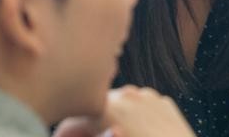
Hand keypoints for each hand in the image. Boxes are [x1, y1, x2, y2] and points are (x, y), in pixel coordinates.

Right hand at [54, 86, 194, 136]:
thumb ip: (87, 134)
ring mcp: (146, 96)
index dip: (64, 136)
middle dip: (88, 129)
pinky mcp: (163, 102)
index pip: (70, 123)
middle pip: (94, 110)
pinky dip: (134, 119)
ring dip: (111, 121)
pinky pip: (140, 107)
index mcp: (105, 110)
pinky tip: (137, 135)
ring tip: (117, 134)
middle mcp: (124, 95)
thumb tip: (65, 134)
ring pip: (118, 106)